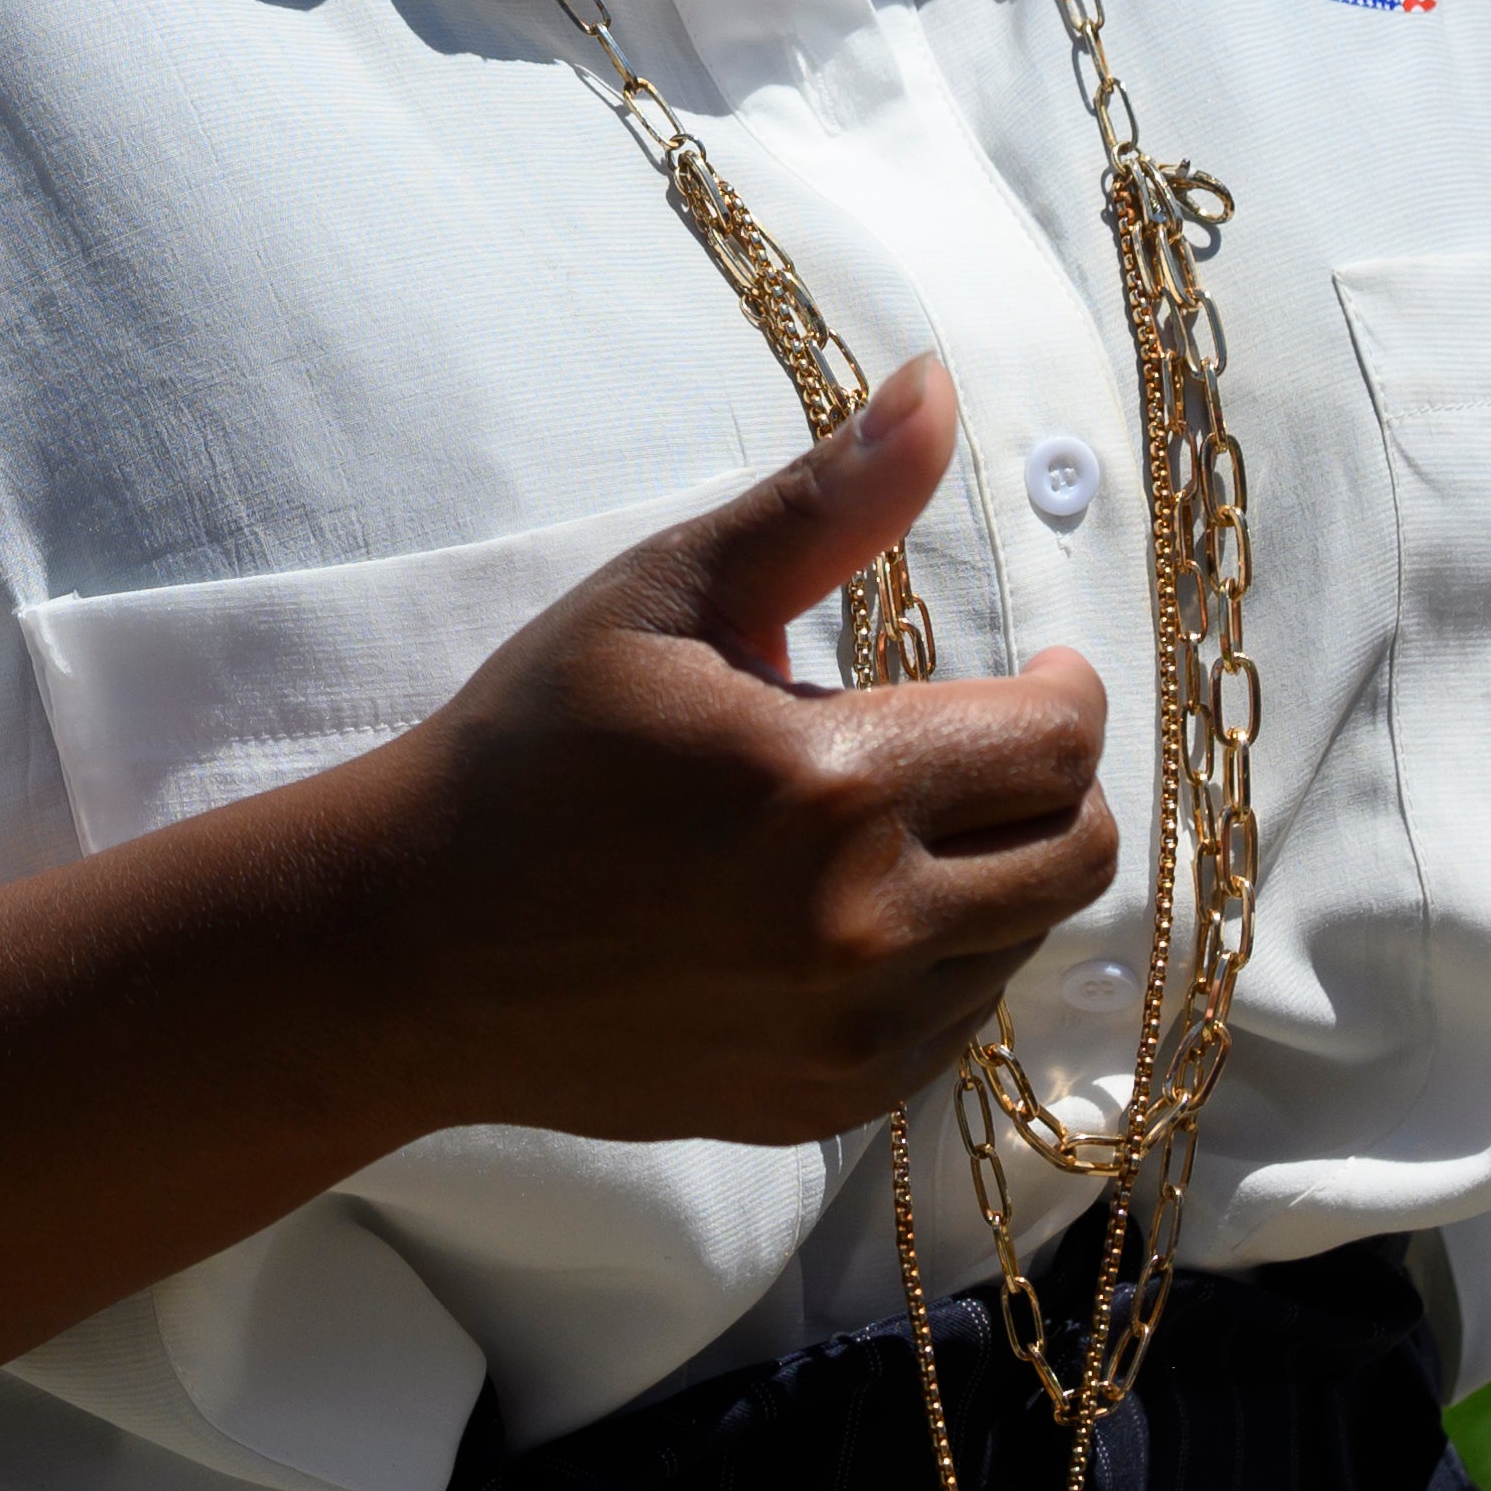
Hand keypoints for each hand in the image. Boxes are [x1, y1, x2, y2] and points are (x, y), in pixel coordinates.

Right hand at [375, 355, 1117, 1144]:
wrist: (413, 945)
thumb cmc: (532, 747)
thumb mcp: (665, 594)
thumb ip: (825, 501)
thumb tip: (939, 387)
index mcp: (829, 783)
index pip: (1057, 742)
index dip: (1068, 692)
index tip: (1038, 670)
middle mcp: (860, 928)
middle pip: (1077, 854)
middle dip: (1057, 782)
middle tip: (992, 741)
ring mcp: (846, 1035)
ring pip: (1023, 945)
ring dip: (998, 873)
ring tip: (905, 821)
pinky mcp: (822, 1103)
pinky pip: (955, 1029)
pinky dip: (943, 963)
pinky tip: (859, 909)